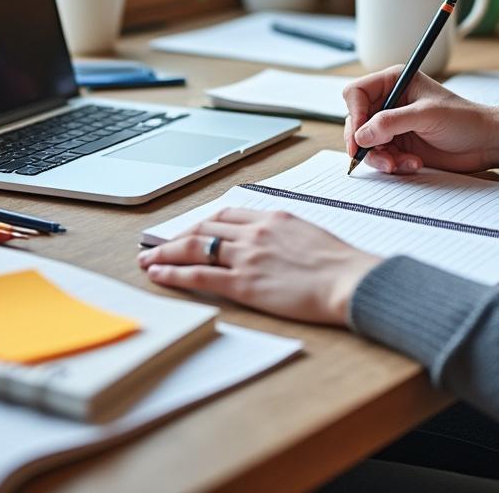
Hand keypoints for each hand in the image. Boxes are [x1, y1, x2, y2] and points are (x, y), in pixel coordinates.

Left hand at [138, 208, 381, 324]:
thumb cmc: (341, 265)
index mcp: (273, 217)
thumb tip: (277, 242)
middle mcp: (255, 232)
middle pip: (204, 227)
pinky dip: (174, 274)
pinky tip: (159, 275)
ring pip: (194, 248)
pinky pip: (199, 276)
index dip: (203, 224)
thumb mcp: (311, 235)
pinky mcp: (244, 283)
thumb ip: (287, 235)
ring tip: (148, 260)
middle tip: (159, 244)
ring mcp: (247, 256)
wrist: (350, 281)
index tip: (192, 231)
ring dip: (166, 253)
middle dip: (178, 237)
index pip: (227, 215)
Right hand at [343, 66, 498, 173]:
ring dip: (380, 157)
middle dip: (364, 142)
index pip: (356, 93)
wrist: (485, 143)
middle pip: (357, 121)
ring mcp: (393, 126)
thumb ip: (391, 122)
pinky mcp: (399, 145)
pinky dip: (391, 164)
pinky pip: (380, 157)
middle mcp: (390, 103)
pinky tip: (411, 164)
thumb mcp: (426, 115)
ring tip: (399, 164)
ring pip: (366, 143)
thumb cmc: (464, 119)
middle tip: (373, 155)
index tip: (360, 135)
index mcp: (395, 82)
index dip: (355, 113)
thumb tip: (361, 134)